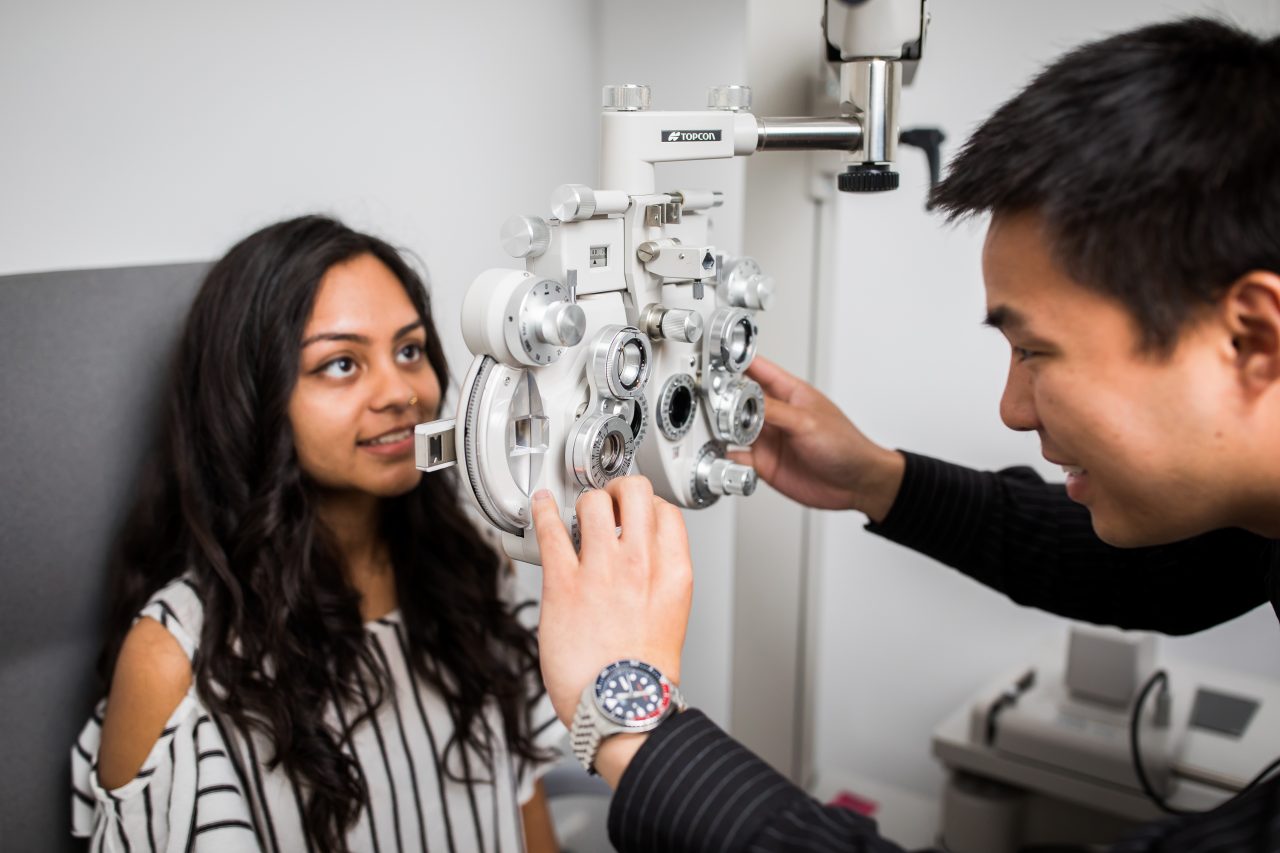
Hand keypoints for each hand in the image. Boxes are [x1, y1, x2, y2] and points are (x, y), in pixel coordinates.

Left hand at [531, 476, 691, 729]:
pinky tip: (542, 507)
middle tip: (607, 499)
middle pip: (634, 491)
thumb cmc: (643, 672)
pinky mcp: (564, 583)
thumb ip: (659, 580)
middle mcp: (641, 562)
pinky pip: (551, 530)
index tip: (634, 508)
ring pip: (593, 501)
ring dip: (584, 501)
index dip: (647, 504)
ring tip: (577, 509)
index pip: (666, 510)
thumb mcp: (671, 615)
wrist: (622, 704)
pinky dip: (544, 511)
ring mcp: (602, 569)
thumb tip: (643, 561)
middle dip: (618, 489)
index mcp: (673, 571)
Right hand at [727, 356, 904, 520]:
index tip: (716, 359)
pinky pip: (737, 458)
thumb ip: (773, 411)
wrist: (856, 484)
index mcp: (790, 393)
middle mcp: (776, 414)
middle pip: (739, 399)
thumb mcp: (807, 422)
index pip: (757, 369)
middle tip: (710, 401)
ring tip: (714, 429)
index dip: (736, 361)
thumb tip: (742, 400)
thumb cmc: (846, 446)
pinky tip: (724, 456)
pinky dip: (727, 457)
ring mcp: (769, 438)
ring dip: (723, 429)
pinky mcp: (764, 463)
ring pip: (734, 428)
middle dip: (723, 398)